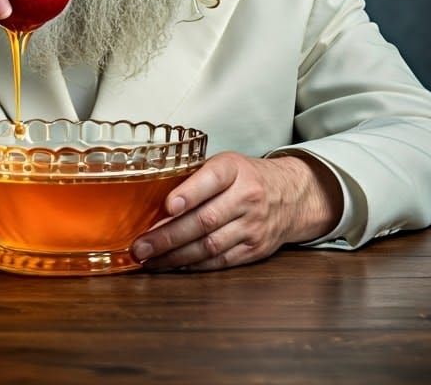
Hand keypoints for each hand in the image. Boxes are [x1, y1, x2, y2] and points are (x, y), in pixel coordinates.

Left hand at [130, 152, 342, 271]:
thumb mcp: (225, 164)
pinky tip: (173, 265)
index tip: (168, 206)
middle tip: (140, 246)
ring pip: (210, 244)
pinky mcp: (254, 249)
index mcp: (234, 169)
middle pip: (205, 219)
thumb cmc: (245, 177)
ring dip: (175, 256)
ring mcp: (252, 225)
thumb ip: (195, 176)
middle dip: (168, 236)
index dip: (189, 192)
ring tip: (149, 260)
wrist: (290, 195)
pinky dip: (194, 265)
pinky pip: (220, 260)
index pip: (212, 178)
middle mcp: (247, 196)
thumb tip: (150, 196)